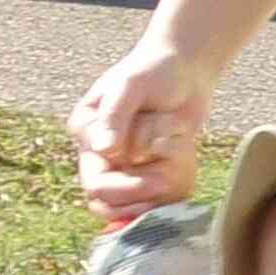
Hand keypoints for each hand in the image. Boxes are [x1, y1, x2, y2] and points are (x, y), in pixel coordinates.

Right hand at [68, 38, 215, 225]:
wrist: (186, 69)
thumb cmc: (155, 70)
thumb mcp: (132, 85)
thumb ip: (115, 116)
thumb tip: (104, 150)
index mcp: (88, 134)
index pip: (96, 183)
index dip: (126, 189)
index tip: (159, 179)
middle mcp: (102, 156)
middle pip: (110, 204)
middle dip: (143, 197)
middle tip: (170, 181)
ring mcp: (127, 166)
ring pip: (138, 205)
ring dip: (163, 190)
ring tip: (181, 155)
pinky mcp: (151, 171)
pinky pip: (161, 198)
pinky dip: (179, 185)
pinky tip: (187, 158)